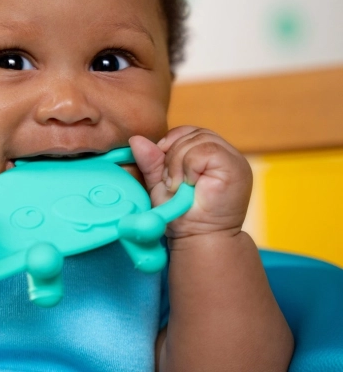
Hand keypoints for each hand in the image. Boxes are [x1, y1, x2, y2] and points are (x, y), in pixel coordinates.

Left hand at [129, 126, 251, 237]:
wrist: (199, 240)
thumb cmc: (181, 215)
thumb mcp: (160, 183)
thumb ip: (151, 161)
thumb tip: (135, 139)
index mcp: (209, 153)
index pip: (187, 131)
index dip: (169, 144)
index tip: (163, 171)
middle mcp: (225, 152)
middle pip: (192, 132)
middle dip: (172, 155)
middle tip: (171, 183)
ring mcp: (233, 158)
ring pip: (198, 139)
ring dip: (179, 163)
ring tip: (178, 187)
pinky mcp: (236, 166)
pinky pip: (206, 150)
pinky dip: (189, 167)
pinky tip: (189, 185)